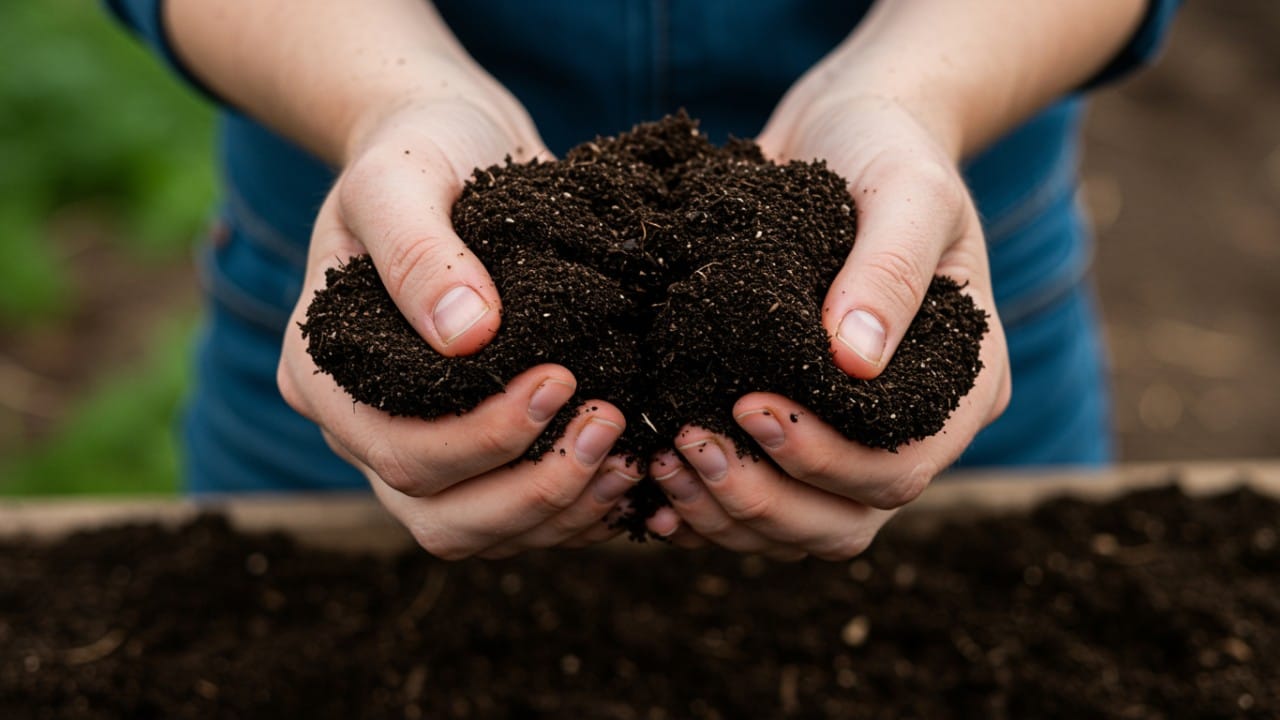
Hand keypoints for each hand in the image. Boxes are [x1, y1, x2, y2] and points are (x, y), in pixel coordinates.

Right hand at [278, 100, 634, 558]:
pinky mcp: (474, 449)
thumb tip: (466, 338)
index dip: (481, 437)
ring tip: (629, 456)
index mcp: (321, 372)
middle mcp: (363, 427)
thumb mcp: (403, 177)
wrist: (458, 151)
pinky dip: (573, 510)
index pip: (396, 449)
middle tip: (610, 426)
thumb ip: (419, 250)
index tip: (562, 379)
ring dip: (558, 510)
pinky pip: (515, 517)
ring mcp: (418, 447)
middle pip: (435, 514)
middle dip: (530, 487)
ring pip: (477, 532)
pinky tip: (628, 469)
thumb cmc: (422, 154)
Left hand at [644, 93, 1010, 558]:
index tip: (746, 402)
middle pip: (847, 522)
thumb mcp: (905, 190)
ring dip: (725, 511)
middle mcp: (908, 430)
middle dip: (763, 497)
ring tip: (662, 460)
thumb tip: (854, 360)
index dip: (823, 457)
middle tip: (688, 443)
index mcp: (960, 386)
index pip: (900, 467)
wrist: (842, 133)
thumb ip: (889, 269)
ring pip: (797, 530)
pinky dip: (702, 508)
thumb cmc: (886, 152)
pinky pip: (755, 508)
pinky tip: (650, 485)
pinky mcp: (791, 434)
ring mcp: (849, 440)